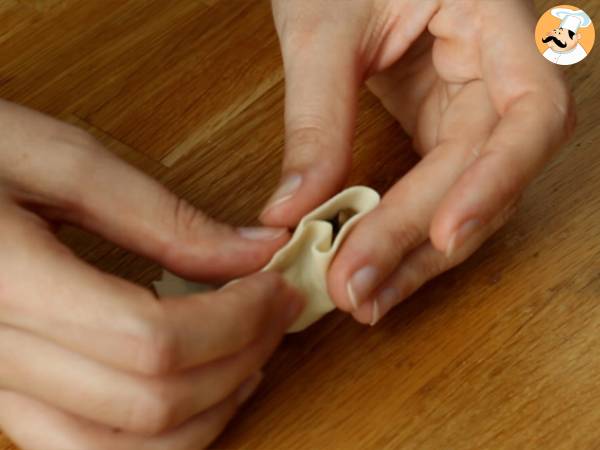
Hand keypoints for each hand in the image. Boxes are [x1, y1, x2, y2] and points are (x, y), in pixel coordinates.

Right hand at [0, 100, 303, 448]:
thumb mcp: (60, 161)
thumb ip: (163, 216)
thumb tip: (253, 250)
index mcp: (5, 282)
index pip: (152, 341)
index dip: (235, 319)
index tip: (274, 284)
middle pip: (150, 402)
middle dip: (238, 358)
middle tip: (276, 311)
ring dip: (208, 412)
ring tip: (252, 357)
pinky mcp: (6, 395)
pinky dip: (162, 435)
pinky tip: (201, 391)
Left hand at [262, 0, 574, 323]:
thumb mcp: (321, 29)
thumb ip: (316, 117)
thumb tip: (293, 211)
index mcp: (493, 17)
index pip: (531, 109)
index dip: (497, 178)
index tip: (443, 234)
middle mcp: (498, 66)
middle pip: (488, 170)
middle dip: (422, 237)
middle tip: (361, 291)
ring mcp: (471, 99)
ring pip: (464, 191)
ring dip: (413, 251)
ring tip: (362, 296)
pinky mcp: (441, 122)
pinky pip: (435, 185)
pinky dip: (401, 227)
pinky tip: (368, 261)